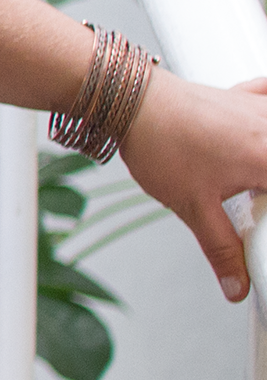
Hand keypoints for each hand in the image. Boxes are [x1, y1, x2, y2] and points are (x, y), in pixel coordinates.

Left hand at [119, 70, 266, 301]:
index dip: (263, 220)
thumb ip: (221, 249)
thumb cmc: (159, 142)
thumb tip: (236, 284)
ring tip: (249, 186)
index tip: (255, 223)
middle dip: (262, 193)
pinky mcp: (243, 95)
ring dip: (263, 160)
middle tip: (251, 203)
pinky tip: (258, 130)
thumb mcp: (193, 207)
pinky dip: (266, 112)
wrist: (127, 98)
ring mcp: (260, 108)